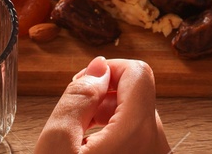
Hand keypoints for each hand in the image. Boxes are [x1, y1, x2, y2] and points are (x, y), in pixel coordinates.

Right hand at [35, 57, 169, 153]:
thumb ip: (77, 100)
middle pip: (136, 95)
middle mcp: (156, 144)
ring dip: (106, 117)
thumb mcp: (55, 146)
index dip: (107, 70)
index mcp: (138, 132)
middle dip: (102, 96)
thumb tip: (99, 66)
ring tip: (77, 137)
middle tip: (72, 117)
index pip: (139, 72)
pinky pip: (136, 139)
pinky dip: (113, 136)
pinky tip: (88, 149)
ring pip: (135, 117)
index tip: (82, 85)